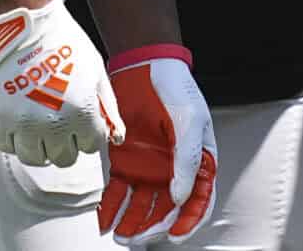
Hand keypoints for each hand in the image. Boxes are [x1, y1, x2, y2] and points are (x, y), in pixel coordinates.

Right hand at [0, 0, 121, 166]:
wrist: (25, 28)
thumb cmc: (65, 46)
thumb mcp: (96, 72)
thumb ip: (108, 107)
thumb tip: (116, 137)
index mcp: (82, 111)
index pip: (92, 146)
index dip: (90, 134)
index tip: (84, 122)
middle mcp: (52, 123)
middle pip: (65, 158)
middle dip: (68, 143)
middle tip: (62, 124)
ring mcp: (22, 125)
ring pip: (35, 159)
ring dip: (42, 146)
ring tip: (42, 125)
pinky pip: (7, 147)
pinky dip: (15, 139)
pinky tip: (21, 120)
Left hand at [99, 47, 217, 242]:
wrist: (142, 67)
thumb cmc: (176, 90)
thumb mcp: (191, 122)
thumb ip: (188, 160)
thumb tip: (181, 198)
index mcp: (197, 161)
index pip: (199, 200)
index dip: (189, 221)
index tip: (174, 235)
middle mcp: (172, 169)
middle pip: (166, 210)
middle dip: (153, 228)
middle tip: (136, 237)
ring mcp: (146, 167)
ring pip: (140, 207)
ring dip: (131, 224)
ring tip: (119, 234)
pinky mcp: (123, 163)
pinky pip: (115, 193)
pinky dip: (109, 209)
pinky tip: (103, 221)